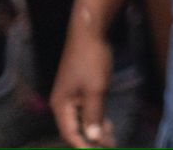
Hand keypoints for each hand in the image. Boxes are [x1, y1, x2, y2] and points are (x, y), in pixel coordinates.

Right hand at [50, 27, 114, 147]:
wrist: (89, 33)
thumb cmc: (91, 60)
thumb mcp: (95, 89)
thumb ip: (94, 114)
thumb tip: (92, 138)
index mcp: (61, 105)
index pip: (70, 133)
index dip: (83, 146)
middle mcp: (63, 103)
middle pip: (76, 128)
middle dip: (92, 139)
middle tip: (111, 146)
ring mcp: (72, 96)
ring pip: (83, 119)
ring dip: (96, 130)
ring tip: (112, 140)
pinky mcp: (80, 89)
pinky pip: (87, 109)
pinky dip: (97, 117)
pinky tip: (107, 125)